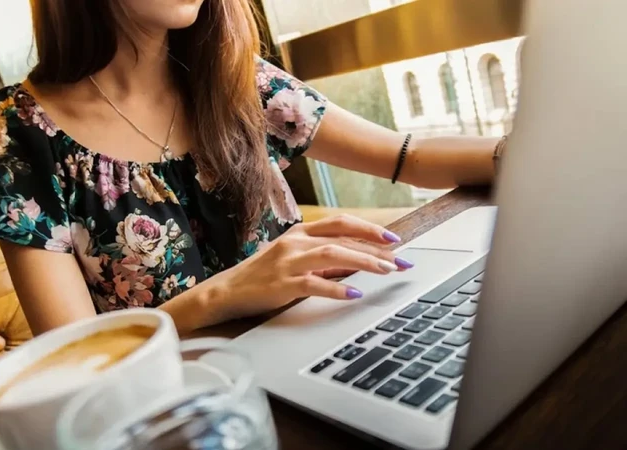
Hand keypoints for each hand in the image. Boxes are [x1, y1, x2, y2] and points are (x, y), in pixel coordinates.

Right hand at [204, 215, 414, 321]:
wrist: (226, 292)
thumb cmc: (263, 276)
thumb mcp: (293, 259)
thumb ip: (322, 257)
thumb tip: (358, 261)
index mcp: (300, 232)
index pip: (341, 223)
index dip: (369, 229)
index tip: (394, 239)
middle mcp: (295, 242)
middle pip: (343, 238)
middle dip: (376, 249)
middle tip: (401, 261)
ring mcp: (288, 262)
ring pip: (333, 254)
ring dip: (363, 262)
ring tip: (386, 271)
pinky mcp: (281, 285)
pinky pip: (314, 284)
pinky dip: (337, 288)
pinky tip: (354, 293)